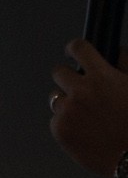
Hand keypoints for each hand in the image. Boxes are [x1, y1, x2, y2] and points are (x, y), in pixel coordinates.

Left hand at [49, 39, 127, 175]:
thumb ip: (126, 65)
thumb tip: (116, 51)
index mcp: (102, 76)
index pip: (79, 48)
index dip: (75, 48)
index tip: (73, 51)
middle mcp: (80, 91)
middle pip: (59, 72)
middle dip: (68, 76)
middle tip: (79, 86)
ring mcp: (67, 111)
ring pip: (56, 97)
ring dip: (67, 101)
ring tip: (87, 114)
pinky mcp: (59, 129)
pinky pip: (57, 119)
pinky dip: (67, 122)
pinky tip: (85, 129)